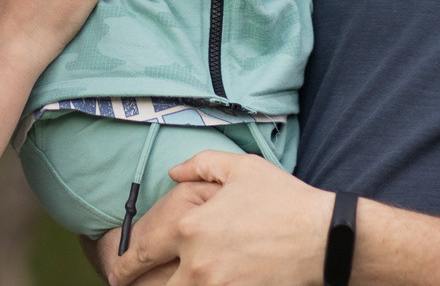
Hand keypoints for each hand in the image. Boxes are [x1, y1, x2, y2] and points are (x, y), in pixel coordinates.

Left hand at [109, 151, 330, 285]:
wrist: (323, 237)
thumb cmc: (282, 199)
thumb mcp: (240, 169)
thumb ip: (199, 166)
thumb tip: (172, 173)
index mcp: (189, 227)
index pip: (142, 252)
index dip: (125, 264)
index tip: (117, 271)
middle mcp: (197, 263)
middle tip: (136, 285)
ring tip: (179, 280)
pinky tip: (213, 283)